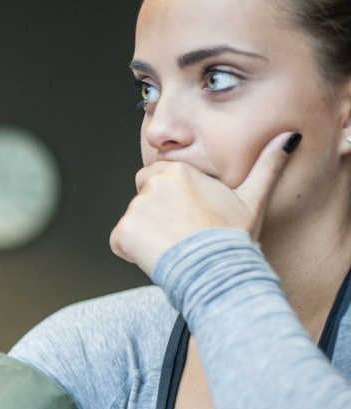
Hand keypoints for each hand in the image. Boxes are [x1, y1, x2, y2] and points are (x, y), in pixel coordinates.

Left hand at [110, 131, 299, 276]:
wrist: (217, 270)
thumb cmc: (233, 237)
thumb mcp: (253, 198)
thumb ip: (266, 165)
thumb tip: (288, 138)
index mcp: (178, 171)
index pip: (156, 176)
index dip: (169, 199)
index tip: (184, 216)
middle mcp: (153, 184)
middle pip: (142, 198)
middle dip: (154, 215)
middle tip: (179, 234)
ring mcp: (136, 208)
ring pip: (133, 221)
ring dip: (145, 235)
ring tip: (173, 247)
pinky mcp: (123, 232)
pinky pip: (120, 242)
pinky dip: (132, 252)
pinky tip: (157, 257)